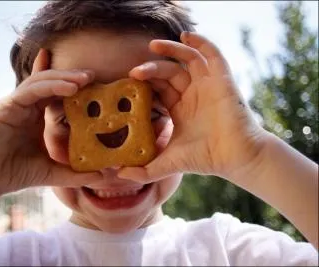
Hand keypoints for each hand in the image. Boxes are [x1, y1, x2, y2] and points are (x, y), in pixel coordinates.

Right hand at [0, 49, 101, 198]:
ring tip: (85, 78)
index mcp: (37, 116)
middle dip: (72, 77)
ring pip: (42, 82)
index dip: (75, 86)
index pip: (58, 94)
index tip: (97, 84)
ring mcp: (16, 104)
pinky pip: (30, 91)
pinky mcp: (5, 107)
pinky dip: (50, 86)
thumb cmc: (14, 173)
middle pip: (52, 83)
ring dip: (64, 77)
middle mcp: (28, 106)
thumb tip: (103, 175)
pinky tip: (69, 87)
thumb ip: (75, 172)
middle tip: (94, 75)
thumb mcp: (51, 172)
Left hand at [119, 32, 267, 182]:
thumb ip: (145, 170)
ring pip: (187, 60)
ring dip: (171, 49)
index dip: (145, 84)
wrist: (236, 158)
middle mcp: (193, 94)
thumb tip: (119, 173)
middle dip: (151, 69)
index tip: (128, 82)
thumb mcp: (168, 163)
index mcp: (180, 109)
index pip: (159, 89)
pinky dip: (201, 43)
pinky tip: (186, 35)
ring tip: (152, 45)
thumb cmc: (205, 159)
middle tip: (134, 71)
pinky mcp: (223, 79)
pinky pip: (212, 55)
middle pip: (169, 73)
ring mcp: (208, 85)